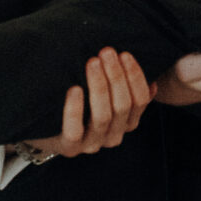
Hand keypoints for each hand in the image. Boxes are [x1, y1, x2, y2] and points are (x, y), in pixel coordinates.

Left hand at [23, 48, 151, 158]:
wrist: (48, 129)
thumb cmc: (82, 104)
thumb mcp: (107, 98)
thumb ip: (126, 91)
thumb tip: (152, 84)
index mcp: (127, 123)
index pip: (140, 101)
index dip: (135, 77)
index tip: (125, 54)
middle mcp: (113, 136)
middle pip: (122, 106)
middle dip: (116, 76)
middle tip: (106, 52)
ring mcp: (92, 144)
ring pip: (103, 116)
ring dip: (99, 86)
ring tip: (92, 63)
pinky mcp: (69, 148)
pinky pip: (75, 131)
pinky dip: (75, 109)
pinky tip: (75, 88)